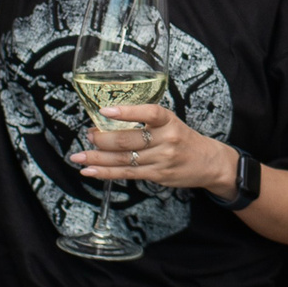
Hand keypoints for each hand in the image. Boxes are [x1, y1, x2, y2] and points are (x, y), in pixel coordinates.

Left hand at [70, 104, 231, 191]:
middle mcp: (167, 139)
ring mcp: (162, 159)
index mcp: (169, 120)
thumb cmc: (184, 139)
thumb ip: (146, 122)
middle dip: (103, 138)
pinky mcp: (157, 175)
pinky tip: (91, 171)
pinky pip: (127, 173)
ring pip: (124, 159)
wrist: (208, 162)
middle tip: (89, 135)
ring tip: (79, 157)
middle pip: (129, 139)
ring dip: (98, 158)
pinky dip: (106, 173)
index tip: (105, 111)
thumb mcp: (171, 123)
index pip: (149, 112)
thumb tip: (109, 121)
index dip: (126, 112)